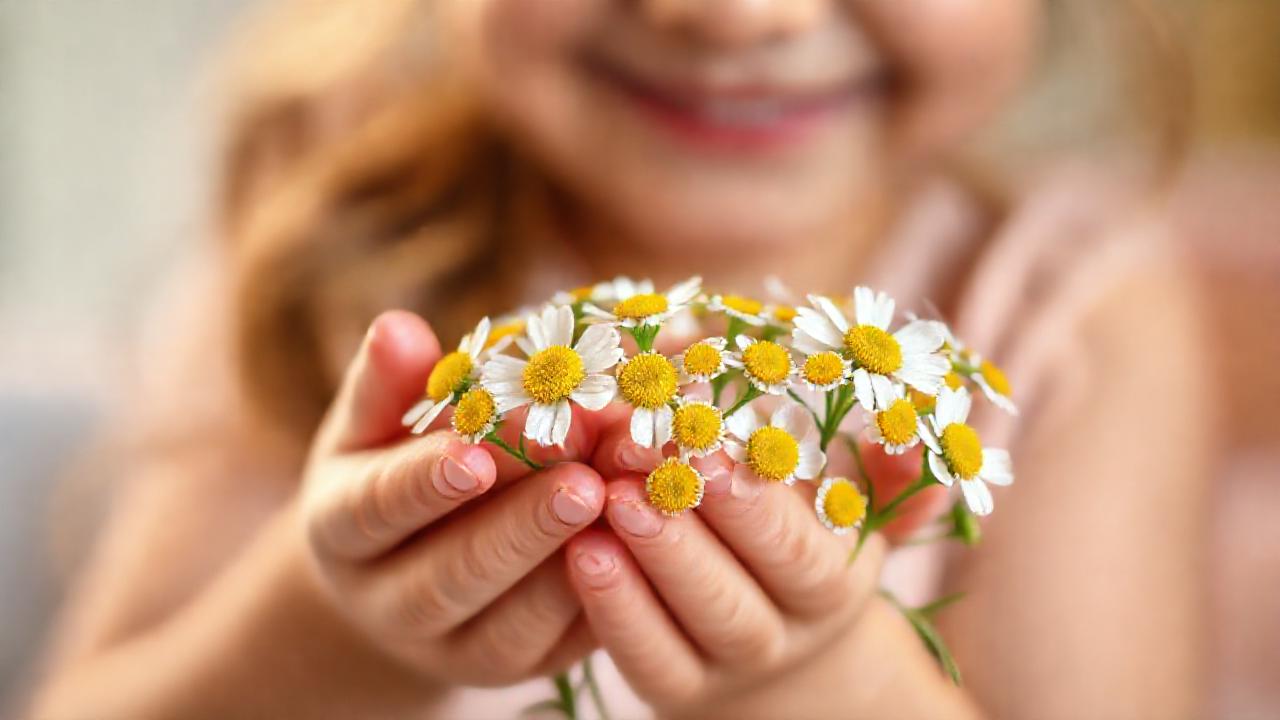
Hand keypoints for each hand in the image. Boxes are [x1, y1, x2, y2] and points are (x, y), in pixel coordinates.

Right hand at [299, 310, 607, 690]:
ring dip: (574, 558)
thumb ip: (390, 381)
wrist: (411, 563)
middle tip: (581, 474)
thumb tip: (396, 326)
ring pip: (513, 622)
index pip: (377, 508)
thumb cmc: (398, 464)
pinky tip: (646, 535)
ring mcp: (458, 649)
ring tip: (625, 495)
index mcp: (342, 531)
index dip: (425, 480)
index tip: (476, 450)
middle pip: (452, 574)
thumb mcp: (378, 423)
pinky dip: (607, 591)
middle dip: (520, 524)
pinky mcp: (522, 666)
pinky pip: (563, 642)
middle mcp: (389, 604)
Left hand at [564, 421, 888, 717]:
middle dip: (690, 525)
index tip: (713, 449)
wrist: (787, 632)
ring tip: (605, 501)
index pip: (802, 551)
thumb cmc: (804, 528)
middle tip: (638, 458)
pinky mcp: (675, 684)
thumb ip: (880, 470)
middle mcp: (787, 632)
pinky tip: (582, 550)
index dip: (758, 506)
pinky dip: (613, 608)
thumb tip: (915, 440)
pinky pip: (646, 657)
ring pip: (694, 626)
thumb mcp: (848, 500)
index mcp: (836, 578)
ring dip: (648, 563)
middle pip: (741, 594)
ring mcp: (729, 664)